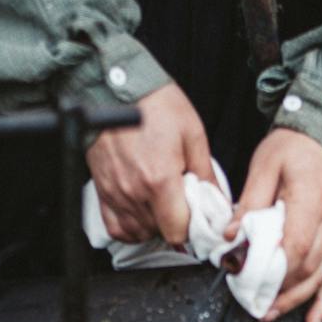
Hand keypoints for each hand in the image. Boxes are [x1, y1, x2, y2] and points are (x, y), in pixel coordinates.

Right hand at [85, 83, 213, 245]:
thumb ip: (206, 175)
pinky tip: (142, 214)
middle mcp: (134, 191)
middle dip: (175, 223)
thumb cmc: (154, 105)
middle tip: (181, 203)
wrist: (115, 88)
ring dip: (154, 226)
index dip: (192, 228)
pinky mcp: (102, 191)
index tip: (197, 217)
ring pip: (139, 232)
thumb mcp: (193, 135)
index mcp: (160, 180)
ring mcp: (115, 193)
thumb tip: (218, 202)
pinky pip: (116, 227)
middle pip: (159, 233)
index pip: (178, 231)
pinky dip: (131, 227)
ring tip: (162, 205)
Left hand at [228, 129, 321, 321]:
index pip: (298, 244)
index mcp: (312, 198)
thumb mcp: (264, 166)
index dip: (275, 269)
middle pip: (309, 267)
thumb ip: (249, 203)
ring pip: (321, 276)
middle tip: (253, 307)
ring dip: (296, 300)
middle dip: (281, 292)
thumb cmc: (292, 149)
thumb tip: (231, 238)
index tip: (249, 280)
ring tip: (270, 314)